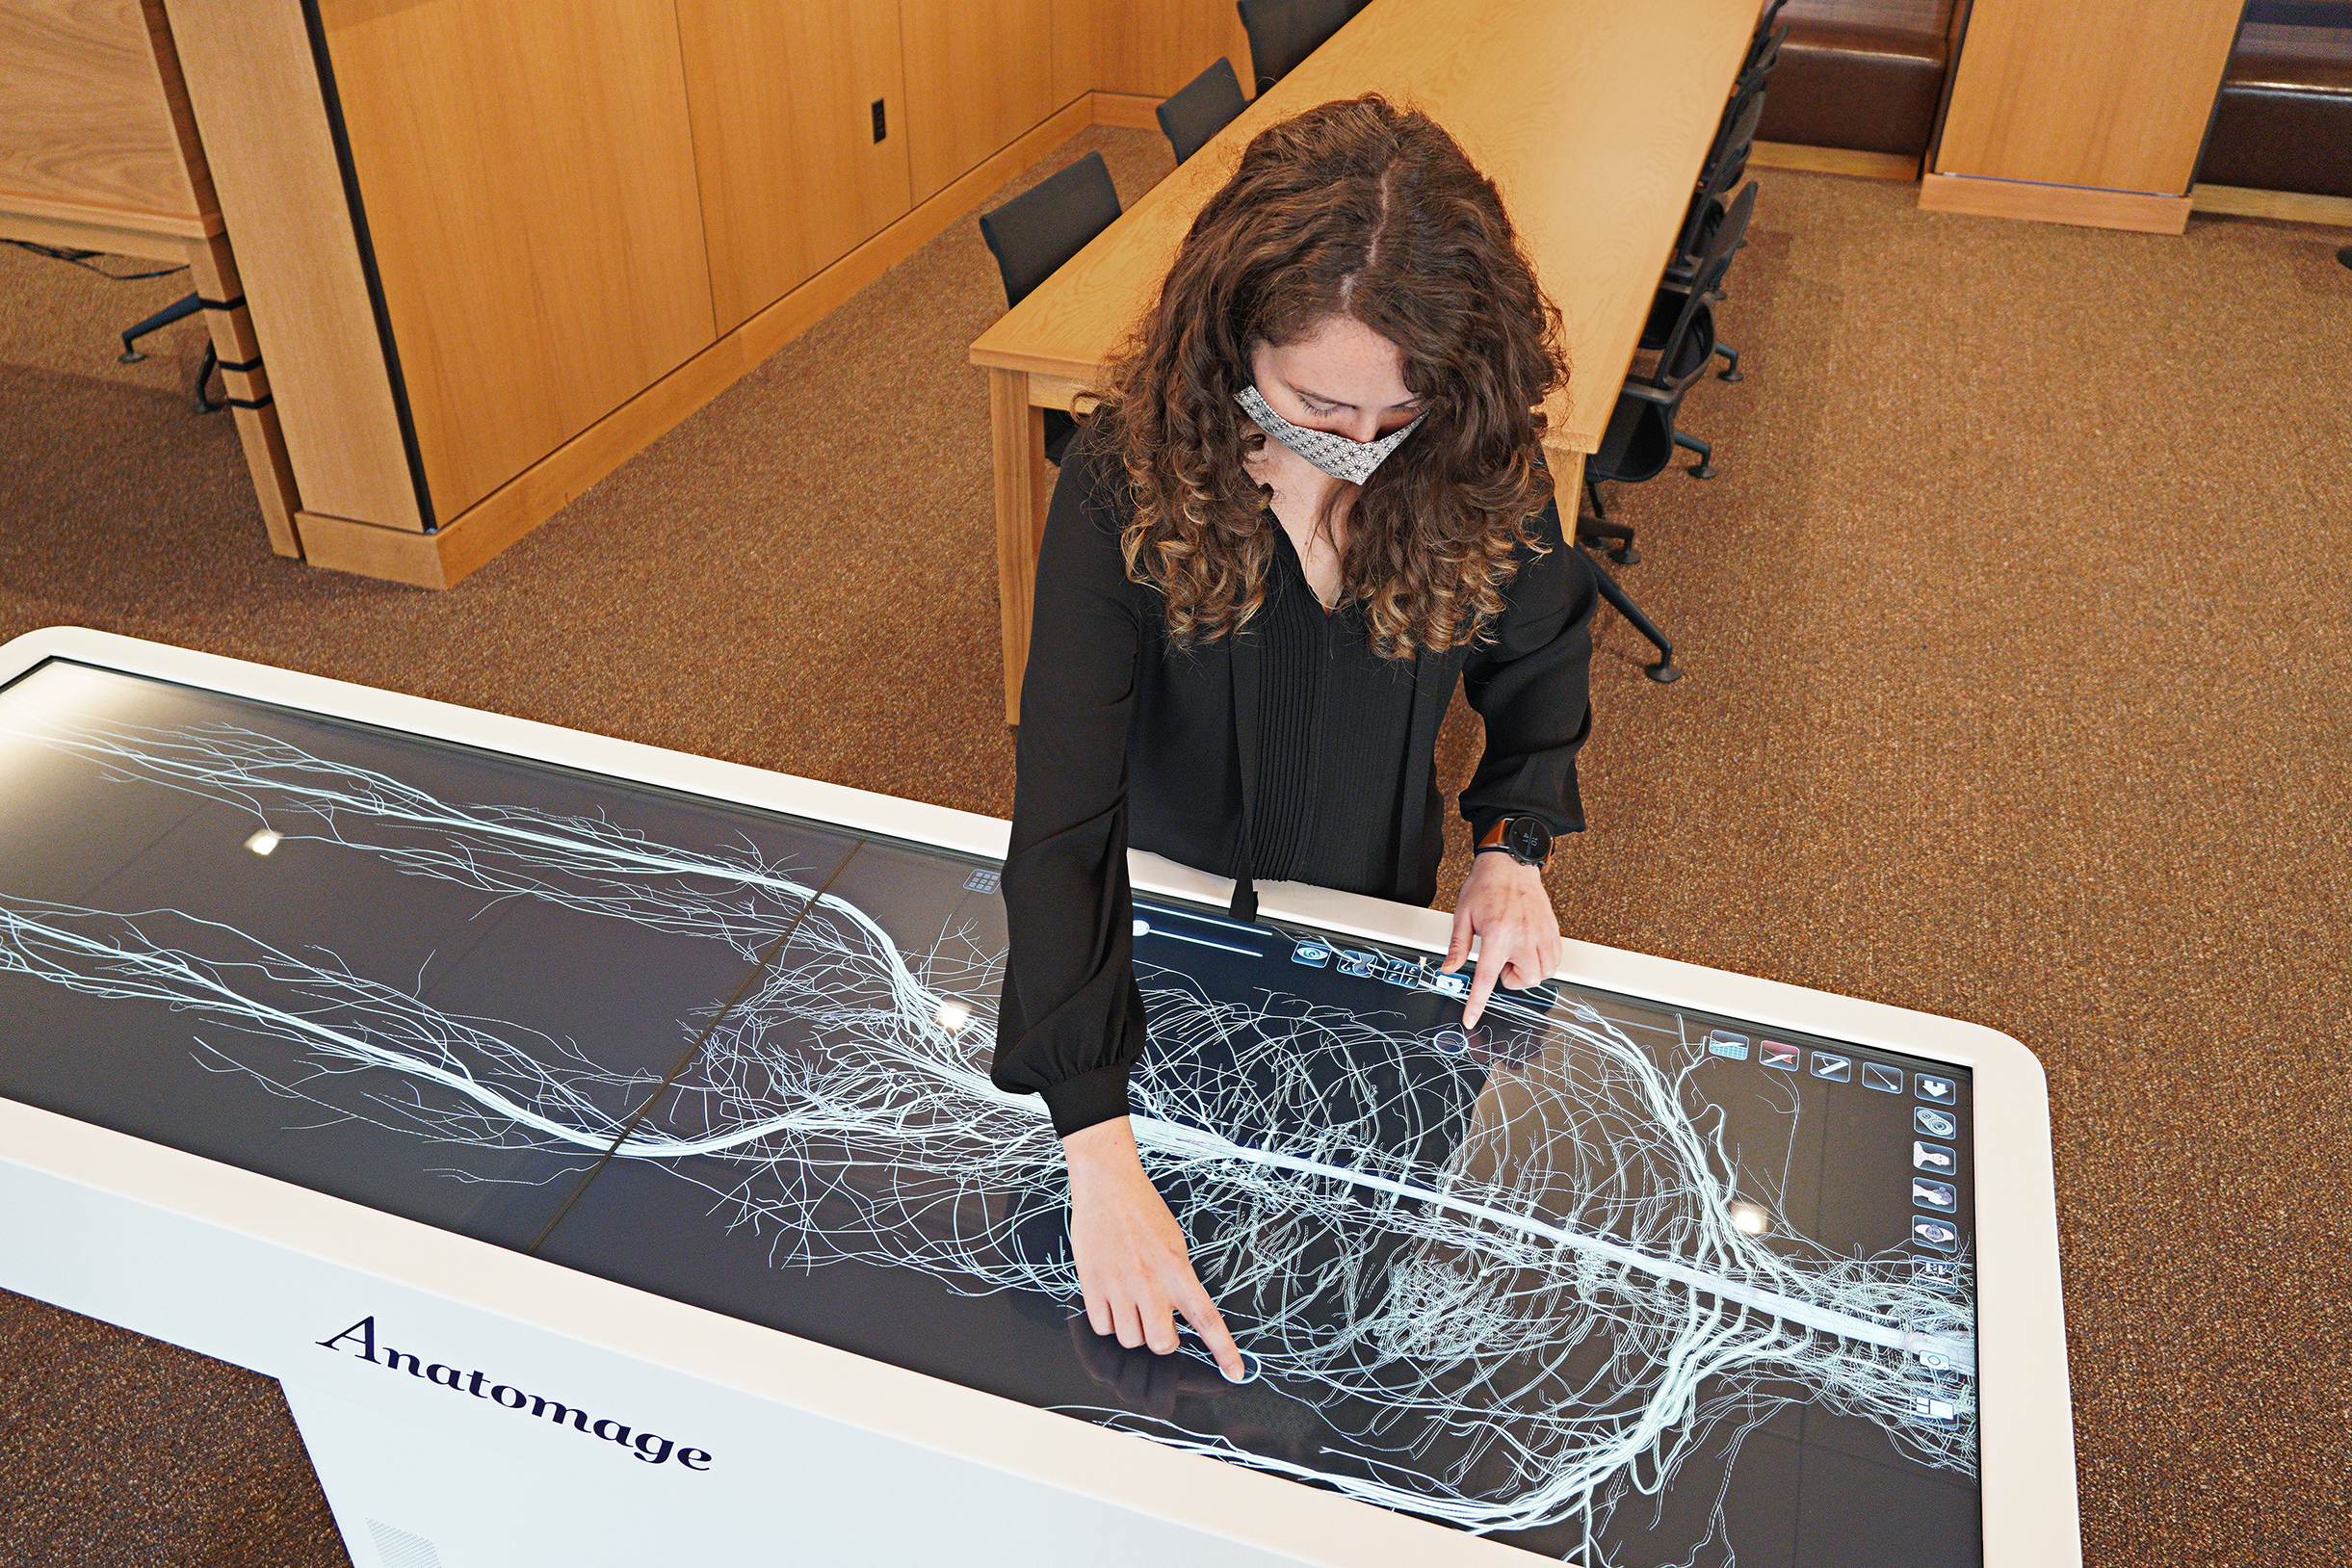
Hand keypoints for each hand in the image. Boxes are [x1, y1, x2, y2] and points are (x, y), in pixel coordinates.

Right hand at [1062, 1118, 1244, 1380]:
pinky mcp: (1092, 1285)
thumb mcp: (1175, 1243)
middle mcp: (1150, 1282)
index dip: (1224, 1350)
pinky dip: (1107, 1320)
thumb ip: (1179, 1281)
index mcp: (1178, 1270)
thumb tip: (1182, 1315)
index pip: (1207, 1319)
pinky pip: (1102, 1327)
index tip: (1235, 1373)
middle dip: (1162, 1341)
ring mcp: (1120, 1286)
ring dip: (1132, 1328)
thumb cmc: (1143, 1209)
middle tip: (1158, 1320)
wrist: (1107, 1184)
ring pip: (1130, 1340)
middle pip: (1161, 1344)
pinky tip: (1111, 1297)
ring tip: (1131, 1300)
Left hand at [1440, 851, 1562, 1029]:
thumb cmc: (1485, 886)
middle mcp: (1523, 936)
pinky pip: (1556, 960)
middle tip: (1501, 961)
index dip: (1477, 1003)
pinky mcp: (1553, 930)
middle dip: (1513, 979)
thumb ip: (1457, 946)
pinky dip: (1544, 963)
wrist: (1510, 864)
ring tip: (1516, 953)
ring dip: (1529, 972)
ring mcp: (1541, 933)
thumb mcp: (1463, 915)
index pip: (1486, 978)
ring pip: (1545, 973)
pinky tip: (1530, 950)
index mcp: (1497, 934)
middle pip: (1526, 980)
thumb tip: (1448, 969)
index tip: (1471, 1019)